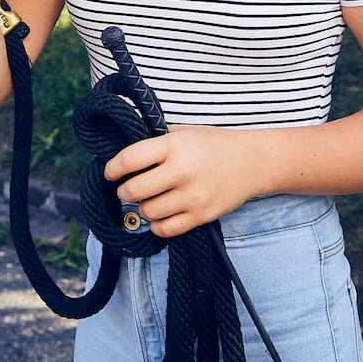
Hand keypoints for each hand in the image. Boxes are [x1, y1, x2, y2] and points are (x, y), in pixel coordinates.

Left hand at [103, 125, 266, 236]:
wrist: (252, 162)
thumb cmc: (213, 144)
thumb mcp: (184, 132)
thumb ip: (156, 141)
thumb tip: (125, 155)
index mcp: (174, 145)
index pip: (130, 159)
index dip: (112, 168)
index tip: (109, 172)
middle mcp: (182, 171)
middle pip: (134, 190)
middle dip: (123, 191)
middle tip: (125, 189)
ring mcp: (193, 196)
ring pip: (148, 211)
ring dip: (142, 207)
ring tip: (148, 199)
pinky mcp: (202, 215)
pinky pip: (166, 229)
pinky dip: (157, 225)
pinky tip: (160, 215)